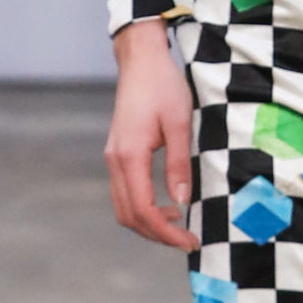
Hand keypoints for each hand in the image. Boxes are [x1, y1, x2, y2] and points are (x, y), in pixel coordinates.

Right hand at [105, 18, 197, 249]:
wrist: (141, 60)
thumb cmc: (164, 87)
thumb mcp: (180, 124)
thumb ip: (179, 164)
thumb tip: (182, 202)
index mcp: (130, 156)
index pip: (143, 209)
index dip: (165, 232)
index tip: (189, 241)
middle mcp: (115, 160)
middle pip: (128, 215)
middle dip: (156, 234)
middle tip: (187, 240)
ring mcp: (113, 157)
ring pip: (123, 206)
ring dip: (148, 223)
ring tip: (178, 225)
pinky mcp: (117, 153)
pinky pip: (125, 192)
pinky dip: (142, 207)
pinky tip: (166, 205)